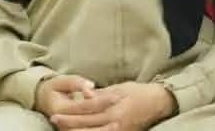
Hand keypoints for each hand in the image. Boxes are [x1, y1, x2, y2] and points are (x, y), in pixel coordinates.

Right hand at [36, 75, 123, 129]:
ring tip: (118, 123)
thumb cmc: (53, 88)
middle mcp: (63, 122)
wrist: (42, 100)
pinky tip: (109, 129)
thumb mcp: (61, 81)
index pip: (85, 105)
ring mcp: (67, 129)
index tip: (116, 95)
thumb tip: (91, 87)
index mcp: (60, 108)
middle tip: (122, 108)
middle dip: (106, 113)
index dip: (101, 100)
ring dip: (104, 129)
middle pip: (89, 120)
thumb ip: (76, 83)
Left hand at [49, 82, 175, 130]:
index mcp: (113, 107)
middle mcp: (116, 121)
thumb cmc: (139, 92)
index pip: (87, 110)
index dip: (71, 112)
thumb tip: (85, 95)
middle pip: (88, 124)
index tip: (56, 113)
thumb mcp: (119, 88)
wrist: (159, 103)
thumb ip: (101, 94)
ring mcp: (120, 130)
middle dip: (70, 124)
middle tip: (54, 121)